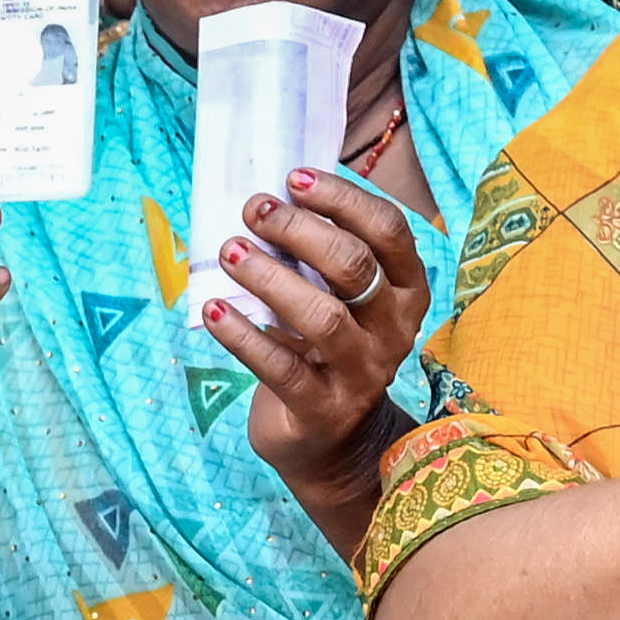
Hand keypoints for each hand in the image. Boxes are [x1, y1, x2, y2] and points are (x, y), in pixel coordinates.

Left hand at [209, 165, 424, 522]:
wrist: (331, 442)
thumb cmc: (325, 349)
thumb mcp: (337, 299)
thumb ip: (318, 254)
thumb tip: (269, 194)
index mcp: (406, 290)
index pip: (388, 230)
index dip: (342, 198)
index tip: (293, 178)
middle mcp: (394, 330)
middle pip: (354, 267)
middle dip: (299, 231)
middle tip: (253, 210)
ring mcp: (363, 374)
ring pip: (323, 317)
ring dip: (271, 277)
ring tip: (230, 251)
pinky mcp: (323, 410)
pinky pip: (282, 368)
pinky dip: (244, 336)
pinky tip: (214, 311)